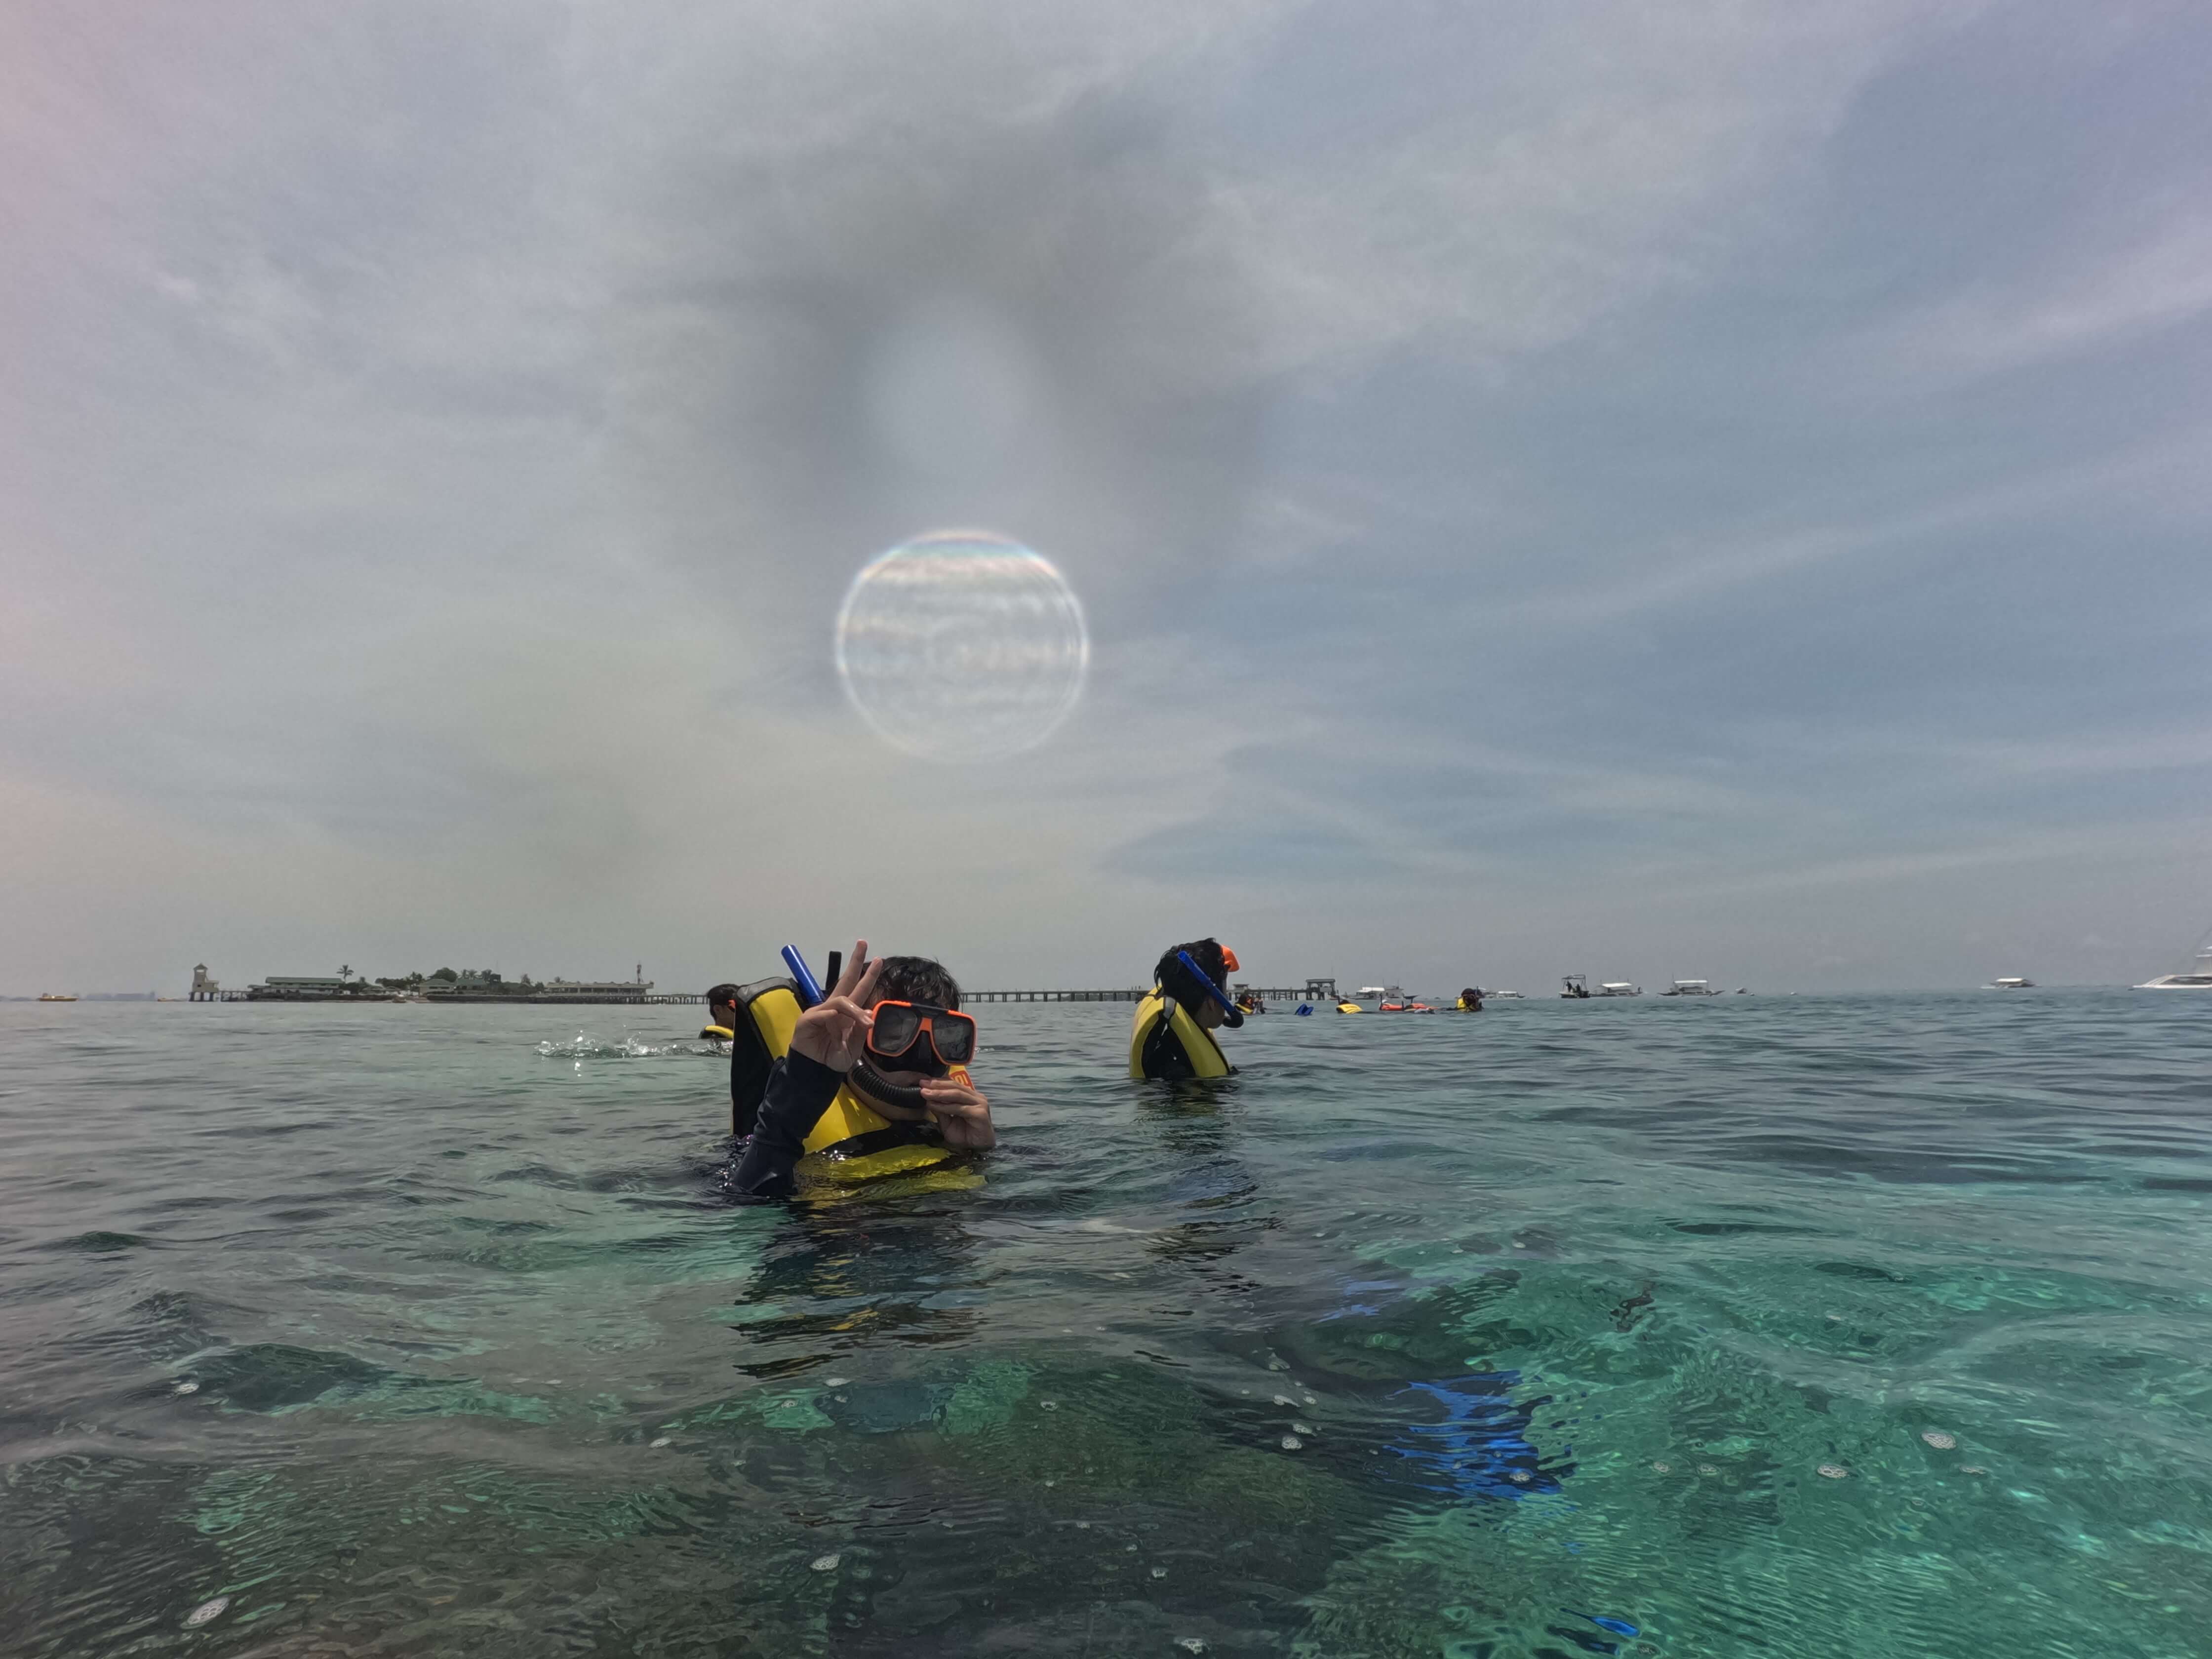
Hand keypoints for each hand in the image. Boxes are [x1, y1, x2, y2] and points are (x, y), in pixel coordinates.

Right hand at [788, 943, 884, 1072]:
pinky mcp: (808, 1019)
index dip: (869, 976)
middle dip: (855, 961)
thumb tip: (869, 1012)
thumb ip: (861, 1031)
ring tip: (865, 1023)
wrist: (816, 1072)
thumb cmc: (833, 1057)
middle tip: (863, 942)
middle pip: (846, 980)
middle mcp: (834, 1008)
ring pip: (841, 1000)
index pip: (859, 990)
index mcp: (847, 1014)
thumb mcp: (854, 1046)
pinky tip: (836, 1028)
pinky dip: (832, 1019)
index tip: (880, 960)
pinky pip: (824, 1014)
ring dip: (855, 1011)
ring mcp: (820, 1011)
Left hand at [919, 1073, 994, 1149]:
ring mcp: (980, 1104)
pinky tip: (933, 1105)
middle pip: (954, 1086)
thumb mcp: (947, 1122)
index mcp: (969, 1096)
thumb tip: (927, 1099)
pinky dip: (944, 1106)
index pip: (953, 1085)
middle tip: (922, 1084)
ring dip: (939, 1093)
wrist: (979, 1149)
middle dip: (937, 1085)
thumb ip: (940, 1111)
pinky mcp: (980, 1113)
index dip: (938, 1082)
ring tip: (925, 1093)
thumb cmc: (965, 1135)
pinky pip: (959, 1108)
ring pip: (956, 1094)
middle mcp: (976, 1097)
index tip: (922, 1082)